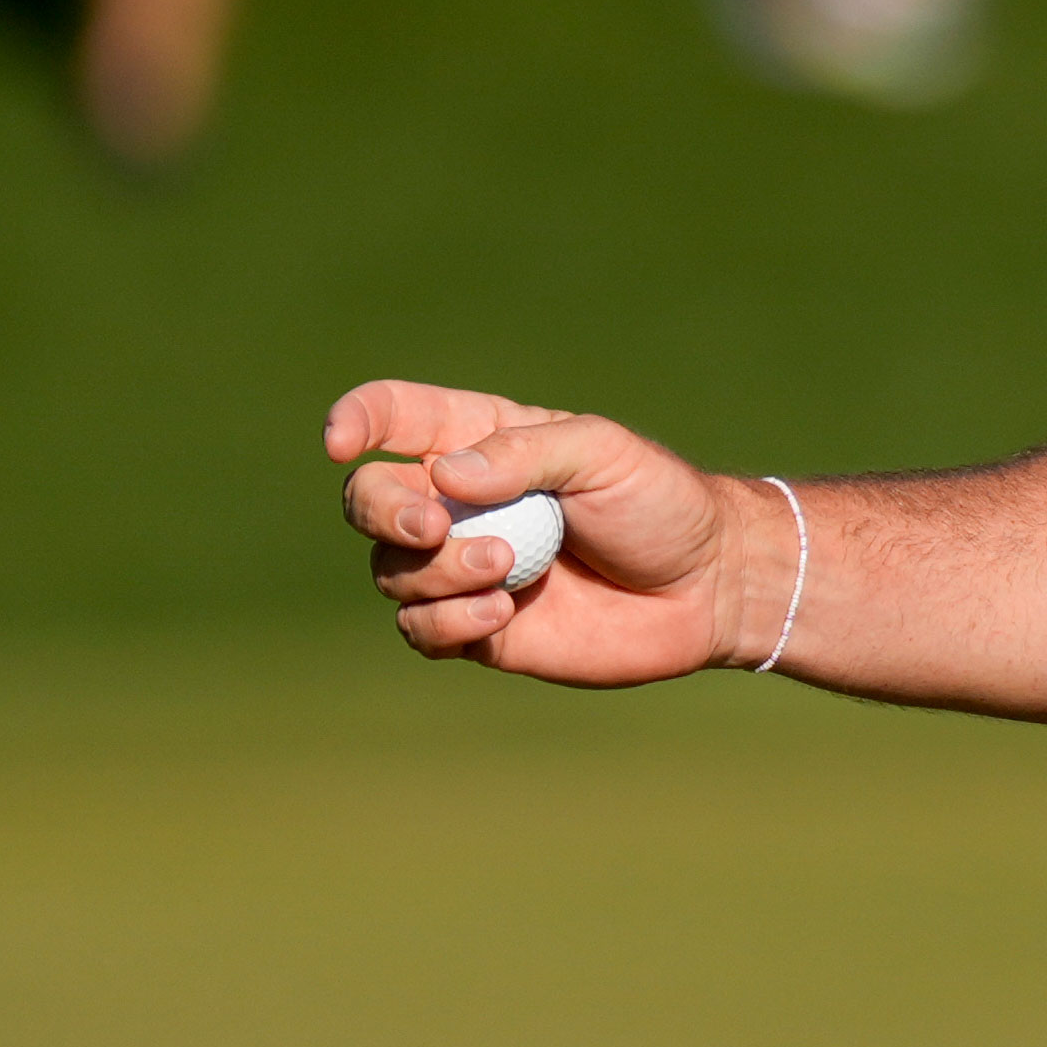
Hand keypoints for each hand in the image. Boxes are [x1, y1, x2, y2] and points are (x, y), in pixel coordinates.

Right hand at [328, 380, 761, 682]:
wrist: (704, 585)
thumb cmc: (659, 501)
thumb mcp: (604, 455)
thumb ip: (525, 452)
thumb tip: (444, 474)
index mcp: (481, 439)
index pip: (395, 417)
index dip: (356, 421)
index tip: (342, 441)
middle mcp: (459, 503)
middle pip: (368, 499)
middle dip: (383, 511)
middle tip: (433, 527)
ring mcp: (462, 566)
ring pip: (391, 570)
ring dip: (435, 572)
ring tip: (507, 569)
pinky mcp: (476, 627)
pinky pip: (420, 630)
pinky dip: (446, 623)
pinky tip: (500, 614)